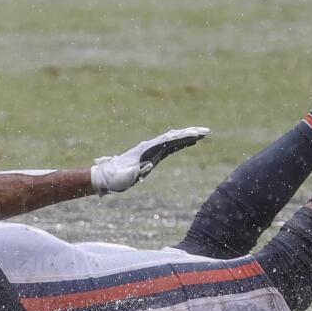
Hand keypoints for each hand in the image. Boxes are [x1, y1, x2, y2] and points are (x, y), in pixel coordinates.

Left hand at [89, 127, 207, 194]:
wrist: (105, 177)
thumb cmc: (114, 178)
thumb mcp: (125, 176)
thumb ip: (136, 171)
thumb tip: (149, 165)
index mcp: (146, 149)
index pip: (168, 140)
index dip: (183, 137)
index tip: (196, 134)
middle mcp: (150, 147)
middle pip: (173, 137)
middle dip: (190, 134)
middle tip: (206, 132)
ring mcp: (151, 151)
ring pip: (173, 141)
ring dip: (187, 138)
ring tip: (202, 135)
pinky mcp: (152, 156)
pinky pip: (170, 148)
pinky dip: (181, 144)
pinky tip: (190, 143)